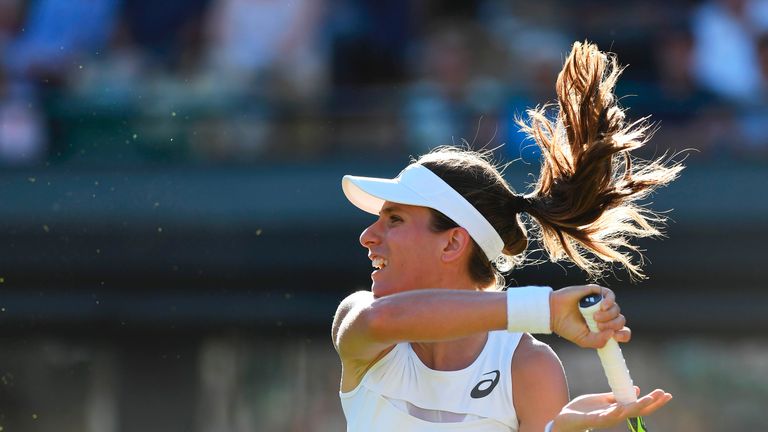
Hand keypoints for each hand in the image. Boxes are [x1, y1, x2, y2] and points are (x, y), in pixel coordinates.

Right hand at [549, 284, 630, 347]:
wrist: (553, 313)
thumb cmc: (567, 327)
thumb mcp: (583, 340)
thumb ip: (598, 341)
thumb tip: (612, 333)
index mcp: (603, 328)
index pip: (622, 331)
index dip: (623, 334)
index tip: (616, 336)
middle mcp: (604, 316)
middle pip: (620, 320)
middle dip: (612, 324)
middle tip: (598, 326)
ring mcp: (600, 303)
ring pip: (616, 308)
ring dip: (609, 315)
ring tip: (595, 317)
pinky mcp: (595, 292)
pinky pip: (610, 295)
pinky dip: (609, 301)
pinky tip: (602, 306)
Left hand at [552, 387, 672, 431]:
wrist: (565, 418)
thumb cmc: (584, 410)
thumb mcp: (602, 400)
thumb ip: (617, 396)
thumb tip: (636, 389)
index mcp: (618, 410)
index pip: (639, 406)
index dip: (653, 401)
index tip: (665, 394)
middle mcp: (615, 416)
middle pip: (637, 411)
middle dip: (651, 403)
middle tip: (663, 395)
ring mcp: (605, 418)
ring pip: (625, 413)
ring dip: (638, 406)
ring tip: (649, 398)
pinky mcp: (593, 419)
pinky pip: (606, 416)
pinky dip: (614, 412)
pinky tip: (622, 407)